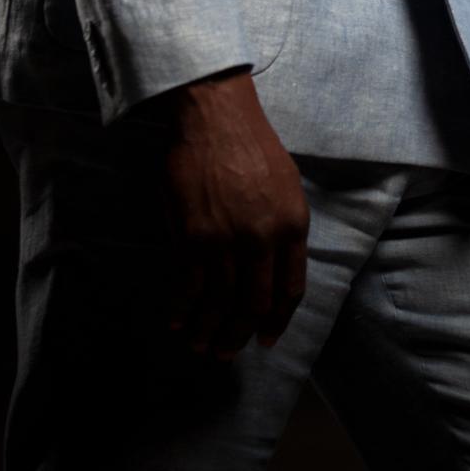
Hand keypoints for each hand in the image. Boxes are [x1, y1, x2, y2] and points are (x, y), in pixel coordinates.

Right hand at [153, 68, 309, 358]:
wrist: (215, 117)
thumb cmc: (253, 145)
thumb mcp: (288, 186)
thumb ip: (284, 229)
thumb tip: (274, 270)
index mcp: (292, 226)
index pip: (289, 291)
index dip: (277, 321)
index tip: (265, 339)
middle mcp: (262, 240)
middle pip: (252, 304)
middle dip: (238, 336)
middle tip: (226, 353)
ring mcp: (225, 241)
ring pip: (218, 303)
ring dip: (207, 330)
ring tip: (201, 345)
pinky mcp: (191, 237)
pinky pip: (187, 287)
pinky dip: (181, 310)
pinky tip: (177, 322)